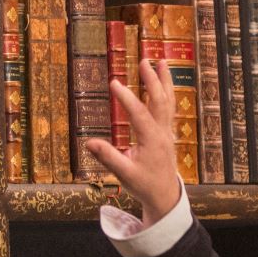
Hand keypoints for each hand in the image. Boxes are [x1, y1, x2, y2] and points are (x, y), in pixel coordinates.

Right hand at [85, 58, 181, 224]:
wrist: (164, 195)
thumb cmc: (144, 185)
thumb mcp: (124, 175)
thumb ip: (108, 157)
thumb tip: (89, 143)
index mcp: (151, 140)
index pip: (138, 114)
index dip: (126, 98)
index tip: (113, 82)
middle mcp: (162, 132)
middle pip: (159, 100)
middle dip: (152, 80)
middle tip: (145, 61)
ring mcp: (166, 132)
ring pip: (168, 101)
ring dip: (165, 81)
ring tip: (161, 61)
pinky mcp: (167, 133)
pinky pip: (169, 108)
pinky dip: (167, 92)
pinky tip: (163, 82)